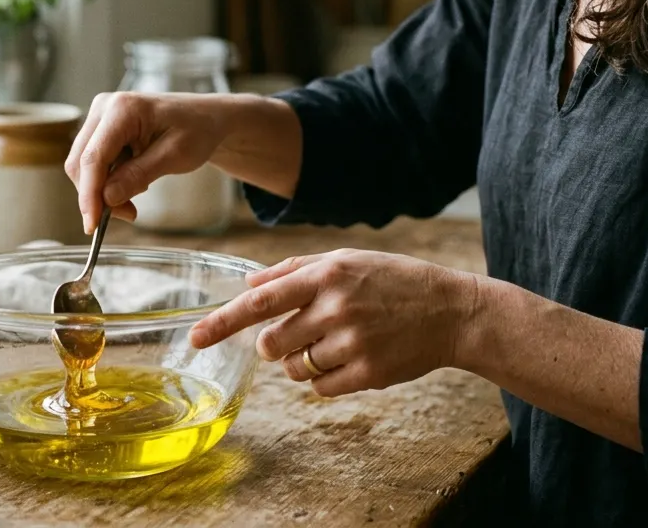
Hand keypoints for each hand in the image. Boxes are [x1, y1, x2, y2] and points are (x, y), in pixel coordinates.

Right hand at [65, 92, 229, 233]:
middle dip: (97, 196)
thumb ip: (139, 175)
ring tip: (136, 197)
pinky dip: (107, 181)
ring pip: (83, 165)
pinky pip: (93, 162)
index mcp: (123, 108)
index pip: (94, 157)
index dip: (89, 194)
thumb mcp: (176, 156)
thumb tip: (107, 198)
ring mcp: (100, 116)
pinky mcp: (101, 128)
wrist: (206, 117)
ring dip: (102, 191)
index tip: (93, 225)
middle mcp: (104, 107)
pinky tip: (132, 182)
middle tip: (129, 214)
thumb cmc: (197, 130)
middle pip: (81, 162)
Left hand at [189, 249, 481, 396]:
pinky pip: (319, 388)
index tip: (195, 338)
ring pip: (293, 369)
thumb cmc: (393, 281)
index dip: (223, 321)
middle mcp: (336, 307)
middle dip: (275, 345)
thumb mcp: (346, 260)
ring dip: (301, 362)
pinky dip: (325, 379)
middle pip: (271, 344)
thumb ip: (294, 270)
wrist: (451, 310)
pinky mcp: (368, 374)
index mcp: (326, 274)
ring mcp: (353, 343)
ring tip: (335, 342)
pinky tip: (352, 358)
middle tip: (303, 333)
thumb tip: (248, 284)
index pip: (261, 301)